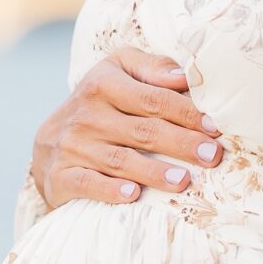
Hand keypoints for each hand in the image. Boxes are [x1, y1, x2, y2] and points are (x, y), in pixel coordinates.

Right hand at [29, 46, 221, 208]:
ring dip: (154, 172)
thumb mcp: (117, 71)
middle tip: (212, 155)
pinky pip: (88, 184)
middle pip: (143, 130)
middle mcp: (87, 115)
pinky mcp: (62, 176)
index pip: (152, 98)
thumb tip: (184, 76)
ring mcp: (73, 146)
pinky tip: (133, 195)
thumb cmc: (98, 103)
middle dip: (181, 143)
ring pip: (120, 160)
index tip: (214, 126)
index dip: (186, 112)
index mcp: (103, 84)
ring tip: (184, 181)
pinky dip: (110, 191)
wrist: (48, 142)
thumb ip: (151, 68)